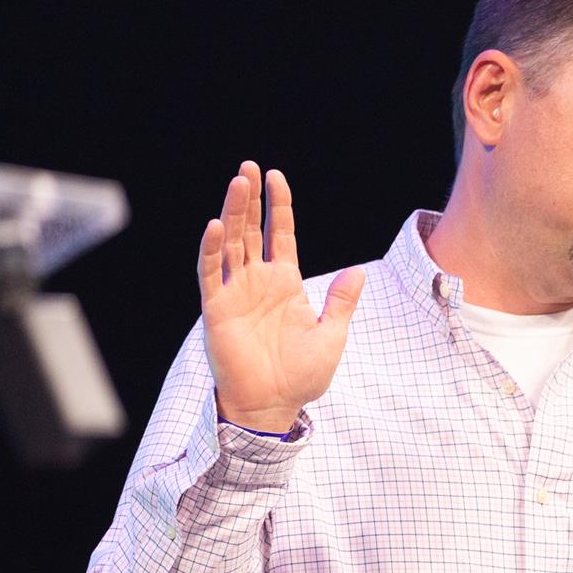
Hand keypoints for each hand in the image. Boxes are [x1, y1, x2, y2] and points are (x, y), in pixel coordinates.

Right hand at [199, 161, 364, 432]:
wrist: (275, 406)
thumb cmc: (302, 375)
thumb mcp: (332, 335)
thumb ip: (342, 301)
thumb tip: (360, 270)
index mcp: (285, 283)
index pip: (280, 234)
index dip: (279, 206)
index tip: (277, 176)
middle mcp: (258, 282)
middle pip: (252, 230)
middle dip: (250, 199)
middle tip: (248, 167)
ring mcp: (236, 292)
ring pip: (232, 244)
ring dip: (233, 213)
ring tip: (237, 183)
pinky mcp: (217, 309)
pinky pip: (212, 274)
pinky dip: (212, 250)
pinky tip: (216, 226)